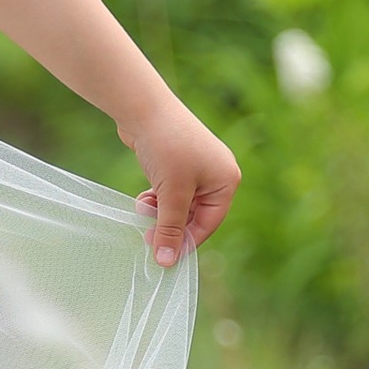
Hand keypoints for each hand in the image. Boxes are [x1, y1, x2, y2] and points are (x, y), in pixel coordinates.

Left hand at [119, 94, 240, 269]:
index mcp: (226, 180)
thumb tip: (166, 261)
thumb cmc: (166, 147)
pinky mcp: (178, 162)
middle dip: (170, 225)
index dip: (186, 241)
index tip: (163, 256)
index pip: (209, 223)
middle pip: (195, 215)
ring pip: (180, 204)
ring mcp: (197, 166)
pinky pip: (171, 191)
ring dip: (161, 212)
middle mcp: (216, 173)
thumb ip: (170, 228)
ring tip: (143, 209)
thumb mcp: (171, 193)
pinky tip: (143, 199)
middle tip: (147, 237)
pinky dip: (158, 199)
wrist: (143, 107)